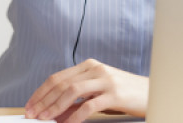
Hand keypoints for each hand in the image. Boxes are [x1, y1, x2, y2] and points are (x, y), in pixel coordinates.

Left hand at [24, 59, 147, 122]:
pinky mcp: (114, 94)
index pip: (58, 77)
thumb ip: (78, 101)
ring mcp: (105, 80)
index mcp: (89, 66)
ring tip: (45, 119)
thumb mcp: (98, 94)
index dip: (41, 92)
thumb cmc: (124, 94)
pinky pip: (89, 106)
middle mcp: (96, 69)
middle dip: (43, 100)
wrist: (152, 93)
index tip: (30, 105)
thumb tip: (56, 113)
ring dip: (54, 107)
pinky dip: (74, 117)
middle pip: (61, 83)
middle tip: (32, 114)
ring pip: (72, 91)